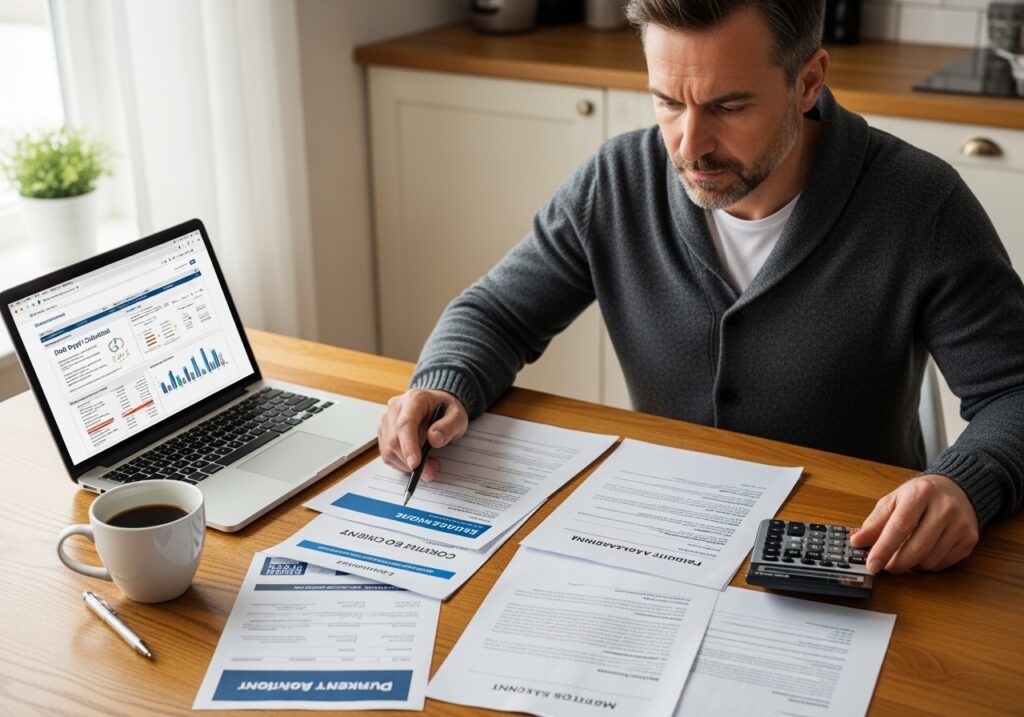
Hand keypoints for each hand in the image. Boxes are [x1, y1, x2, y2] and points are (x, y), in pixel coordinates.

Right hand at [378, 388, 468, 480]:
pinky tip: (416, 461)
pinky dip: (401, 464)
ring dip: (406, 465)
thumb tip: (434, 440)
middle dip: (410, 461)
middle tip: (432, 469)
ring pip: (388, 450)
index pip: (405, 424)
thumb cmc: (446, 410)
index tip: (416, 464)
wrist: (437, 405)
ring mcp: (386, 420)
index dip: (408, 446)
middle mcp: (395, 407)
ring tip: (428, 465)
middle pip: (394, 440)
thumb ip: (448, 427)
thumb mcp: (457, 416)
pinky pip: (387, 454)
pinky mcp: (384, 432)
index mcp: (414, 399)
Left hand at [849, 474, 978, 573]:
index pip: (900, 527)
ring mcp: (961, 524)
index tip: (871, 564)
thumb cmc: (920, 495)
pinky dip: (927, 565)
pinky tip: (922, 553)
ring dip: (911, 565)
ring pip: (930, 560)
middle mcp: (945, 508)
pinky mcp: (970, 539)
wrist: (957, 488)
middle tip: (885, 567)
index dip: (883, 549)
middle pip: (917, 548)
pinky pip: (943, 564)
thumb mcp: (894, 500)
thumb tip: (857, 542)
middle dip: (896, 563)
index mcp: (921, 494)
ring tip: (904, 555)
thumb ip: (875, 521)